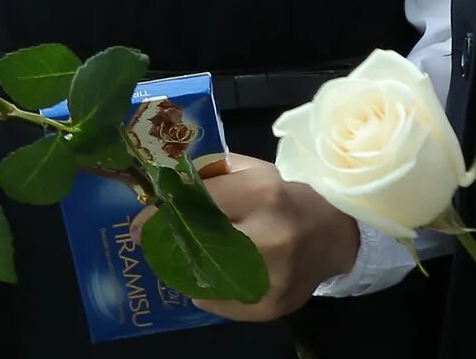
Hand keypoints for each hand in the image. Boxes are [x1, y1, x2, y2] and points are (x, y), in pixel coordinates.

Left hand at [145, 156, 359, 322]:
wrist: (334, 233)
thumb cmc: (284, 196)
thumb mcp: (252, 170)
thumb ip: (210, 176)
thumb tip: (165, 191)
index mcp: (262, 194)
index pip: (199, 203)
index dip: (165, 213)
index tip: (141, 222)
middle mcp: (270, 236)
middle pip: (200, 242)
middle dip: (171, 242)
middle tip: (152, 243)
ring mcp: (274, 276)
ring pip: (208, 278)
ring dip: (186, 268)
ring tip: (178, 258)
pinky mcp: (273, 305)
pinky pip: (223, 304)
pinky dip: (208, 293)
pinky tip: (206, 279)